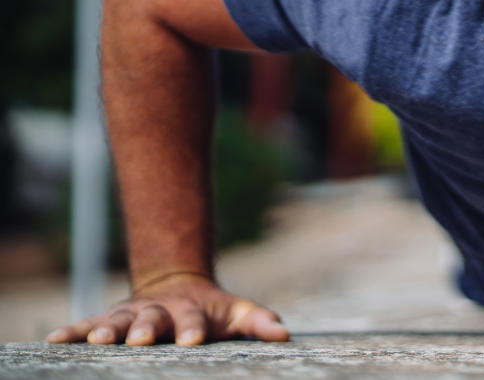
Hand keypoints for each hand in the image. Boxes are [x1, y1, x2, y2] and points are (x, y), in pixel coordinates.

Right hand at [45, 272, 289, 346]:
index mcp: (191, 312)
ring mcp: (131, 316)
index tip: (193, 340)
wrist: (177, 285)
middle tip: (141, 339)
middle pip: (153, 320)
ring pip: (117, 321)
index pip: (194, 322)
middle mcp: (158, 313)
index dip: (194, 330)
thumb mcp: (237, 313)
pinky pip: (87, 325)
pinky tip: (54, 341)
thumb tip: (285, 334)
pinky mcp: (110, 321)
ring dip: (106, 330)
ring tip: (96, 340)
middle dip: (147, 329)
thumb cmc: (211, 311)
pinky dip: (72, 331)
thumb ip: (259, 322)